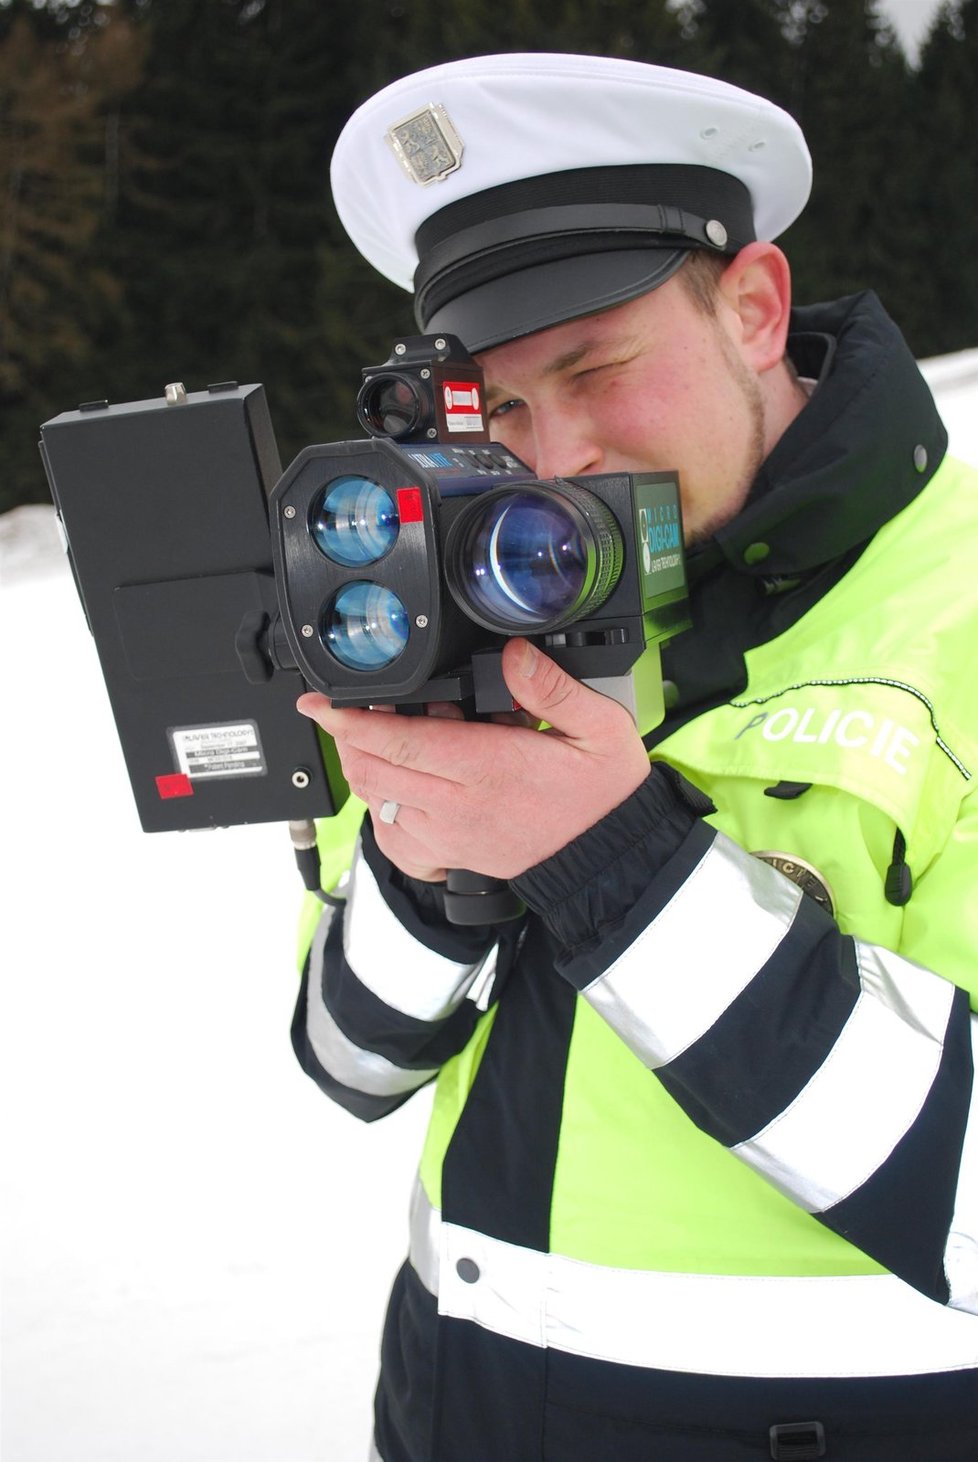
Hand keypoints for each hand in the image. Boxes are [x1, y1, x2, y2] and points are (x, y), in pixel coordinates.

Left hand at [295, 638, 652, 881]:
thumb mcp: (599, 728)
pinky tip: (400, 786)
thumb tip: (512, 654)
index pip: (398, 741)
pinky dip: (381, 808)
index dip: (349, 720)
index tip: (319, 702)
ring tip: (391, 738)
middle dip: (349, 736)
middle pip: (372, 769)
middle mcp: (458, 805)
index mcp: (488, 767)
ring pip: (376, 799)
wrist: (608, 856)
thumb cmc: (603, 795)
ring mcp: (448, 835)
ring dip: (366, 766)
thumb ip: (551, 687)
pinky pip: (391, 836)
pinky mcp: (447, 855)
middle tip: (360, 709)